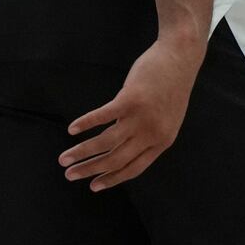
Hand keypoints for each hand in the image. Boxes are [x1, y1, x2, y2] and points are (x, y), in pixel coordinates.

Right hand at [59, 37, 201, 190]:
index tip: (93, 186)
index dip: (112, 179)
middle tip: (69, 175)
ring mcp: (141, 117)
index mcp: (162, 141)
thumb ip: (148, 133)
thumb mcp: (167, 117)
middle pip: (116, 160)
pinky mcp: (130, 99)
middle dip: (90, 170)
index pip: (133, 169)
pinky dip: (85, 123)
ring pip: (106, 142)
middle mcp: (151, 134)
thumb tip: (124, 142)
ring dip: (82, 152)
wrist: (180, 58)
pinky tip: (72, 129)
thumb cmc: (172, 85)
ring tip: (64, 158)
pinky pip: (103, 116)